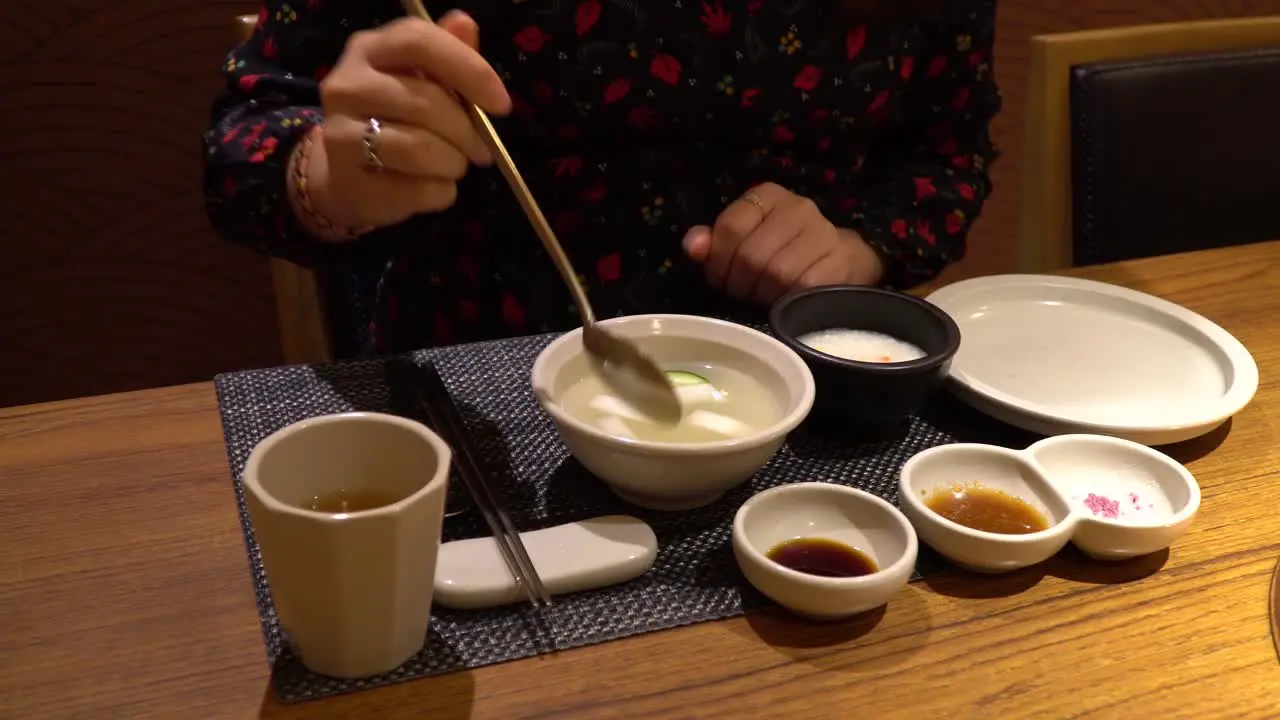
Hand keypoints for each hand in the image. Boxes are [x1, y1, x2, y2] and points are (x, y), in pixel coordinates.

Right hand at [302, 13, 510, 231]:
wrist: (344, 174)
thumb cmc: (393, 120)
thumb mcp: (421, 81)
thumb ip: (447, 56)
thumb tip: (465, 24)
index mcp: (369, 49)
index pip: (419, 42)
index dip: (468, 69)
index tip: (500, 104)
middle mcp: (347, 85)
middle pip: (425, 102)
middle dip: (467, 132)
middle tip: (481, 149)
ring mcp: (340, 133)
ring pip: (420, 148)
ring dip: (454, 163)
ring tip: (455, 165)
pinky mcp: (349, 181)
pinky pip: (418, 189)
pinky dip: (440, 191)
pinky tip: (434, 185)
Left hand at [682, 183, 884, 304]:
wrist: (842, 265)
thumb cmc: (784, 254)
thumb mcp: (745, 243)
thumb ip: (716, 243)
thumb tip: (693, 246)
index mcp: (768, 196)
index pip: (730, 228)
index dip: (719, 262)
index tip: (723, 280)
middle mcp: (797, 207)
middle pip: (750, 254)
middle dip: (740, 284)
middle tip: (745, 294)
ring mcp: (823, 231)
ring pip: (776, 272)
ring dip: (765, 295)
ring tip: (766, 299)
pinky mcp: (841, 259)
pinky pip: (802, 286)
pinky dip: (790, 301)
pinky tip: (789, 303)